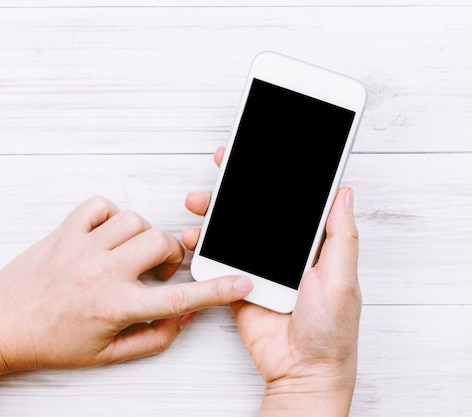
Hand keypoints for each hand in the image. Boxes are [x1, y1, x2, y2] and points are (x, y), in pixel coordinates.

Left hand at [0, 195, 251, 373]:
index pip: (181, 297)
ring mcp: (82, 247)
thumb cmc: (51, 343)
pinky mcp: (64, 231)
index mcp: (117, 306)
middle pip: (161, 242)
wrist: (1, 328)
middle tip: (157, 270)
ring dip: (142, 235)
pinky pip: (99, 205)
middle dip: (169, 254)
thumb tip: (185, 316)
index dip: (218, 289)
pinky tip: (107, 234)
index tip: (240, 281)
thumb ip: (156, 337)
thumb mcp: (109, 354)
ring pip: (136, 220)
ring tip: (129, 253)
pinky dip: (110, 215)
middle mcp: (102, 272)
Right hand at [182, 147, 361, 416]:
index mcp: (312, 243)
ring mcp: (260, 266)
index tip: (259, 151)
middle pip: (258, 207)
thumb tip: (344, 192)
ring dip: (215, 211)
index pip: (293, 200)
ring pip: (233, 228)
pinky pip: (216, 259)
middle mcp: (284, 250)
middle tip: (223, 163)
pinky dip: (201, 245)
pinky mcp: (239, 284)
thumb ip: (341, 235)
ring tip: (200, 201)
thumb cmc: (331, 331)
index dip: (275, 174)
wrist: (304, 372)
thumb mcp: (343, 278)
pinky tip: (193, 236)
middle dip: (238, 184)